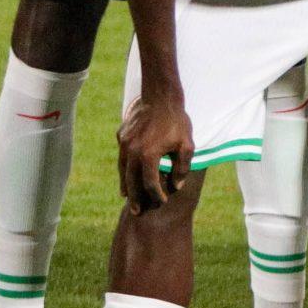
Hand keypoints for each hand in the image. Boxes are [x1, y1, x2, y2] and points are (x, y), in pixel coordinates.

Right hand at [117, 93, 192, 210]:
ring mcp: (124, 144)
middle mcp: (132, 151)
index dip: (155, 195)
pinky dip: (124, 168)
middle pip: (131, 181)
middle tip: (136, 212)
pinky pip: (121, 156)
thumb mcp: (187, 143)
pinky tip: (128, 174)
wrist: (160, 96)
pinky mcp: (121, 136)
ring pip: (122, 170)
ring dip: (125, 185)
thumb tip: (177, 185)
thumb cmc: (177, 120)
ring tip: (127, 197)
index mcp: (148, 155)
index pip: (149, 183)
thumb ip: (182, 166)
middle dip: (134, 198)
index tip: (161, 201)